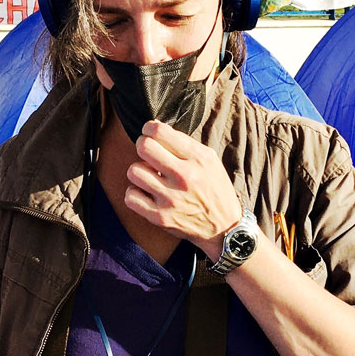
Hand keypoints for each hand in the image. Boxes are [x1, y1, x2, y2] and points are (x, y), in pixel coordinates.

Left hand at [125, 120, 242, 259]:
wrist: (224, 228)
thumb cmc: (214, 189)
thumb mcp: (209, 160)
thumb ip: (183, 143)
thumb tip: (154, 127)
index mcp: (198, 159)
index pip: (160, 132)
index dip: (149, 128)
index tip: (149, 133)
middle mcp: (185, 177)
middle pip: (143, 147)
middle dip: (142, 146)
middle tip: (148, 153)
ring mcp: (171, 198)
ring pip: (134, 171)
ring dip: (140, 171)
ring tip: (150, 176)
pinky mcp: (160, 217)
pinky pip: (131, 197)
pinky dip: (135, 193)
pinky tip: (146, 193)